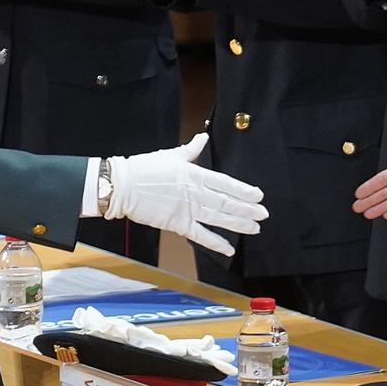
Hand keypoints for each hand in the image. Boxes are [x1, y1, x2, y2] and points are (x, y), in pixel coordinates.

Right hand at [102, 132, 265, 256]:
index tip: (259, 195)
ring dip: (238, 224)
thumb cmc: (145, 168)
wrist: (123, 186)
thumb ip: (190, 150)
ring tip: (254, 228)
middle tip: (263, 214)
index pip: (225, 182)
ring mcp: (187, 209)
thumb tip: (203, 137)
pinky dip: (216, 243)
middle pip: (227, 202)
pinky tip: (229, 248)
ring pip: (219, 219)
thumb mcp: (170, 155)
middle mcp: (195, 192)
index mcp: (194, 174)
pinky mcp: (178, 224)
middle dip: (247, 209)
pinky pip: (201, 236)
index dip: (244, 190)